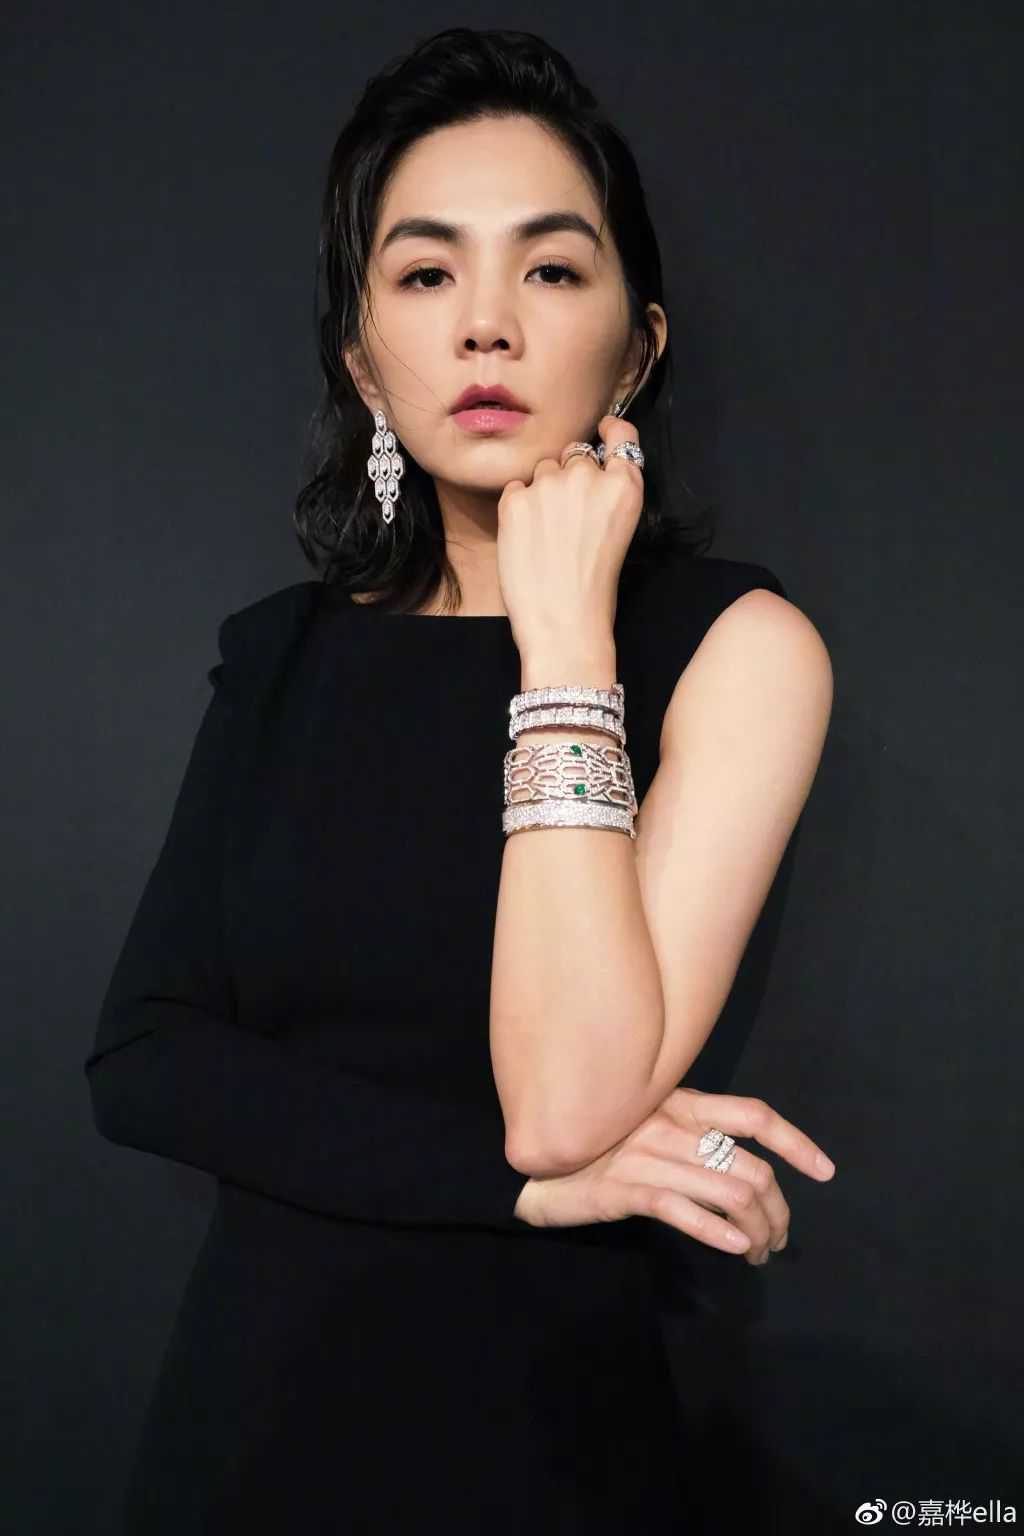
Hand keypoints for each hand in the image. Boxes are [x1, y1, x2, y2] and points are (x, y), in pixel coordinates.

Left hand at [496, 414, 644, 655]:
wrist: (562, 621)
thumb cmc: (595, 587)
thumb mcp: (621, 530)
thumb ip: (608, 493)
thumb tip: (585, 470)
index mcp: (624, 486)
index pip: (621, 435)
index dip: (611, 431)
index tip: (603, 432)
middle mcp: (587, 476)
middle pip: (575, 454)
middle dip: (570, 475)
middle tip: (567, 515)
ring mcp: (548, 484)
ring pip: (542, 469)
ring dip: (542, 490)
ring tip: (545, 532)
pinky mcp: (515, 499)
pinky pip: (515, 487)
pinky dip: (518, 506)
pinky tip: (526, 538)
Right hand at [512, 1086, 835, 1265]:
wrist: (539, 1165)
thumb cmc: (603, 1146)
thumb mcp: (652, 1124)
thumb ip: (694, 1134)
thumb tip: (749, 1170)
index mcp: (683, 1102)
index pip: (753, 1116)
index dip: (796, 1142)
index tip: (825, 1172)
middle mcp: (670, 1124)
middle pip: (751, 1169)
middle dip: (777, 1212)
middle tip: (777, 1241)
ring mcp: (648, 1156)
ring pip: (729, 1195)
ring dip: (756, 1232)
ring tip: (758, 1254)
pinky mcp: (625, 1189)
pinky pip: (685, 1212)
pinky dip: (719, 1234)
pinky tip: (735, 1250)